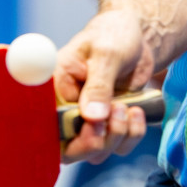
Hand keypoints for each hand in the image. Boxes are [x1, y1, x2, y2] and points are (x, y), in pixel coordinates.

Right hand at [54, 7, 155, 163]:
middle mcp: (67, 109)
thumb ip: (99, 86)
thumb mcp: (106, 54)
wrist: (138, 35)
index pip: (47, 126)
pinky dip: (132, 134)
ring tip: (128, 107)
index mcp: (55, 88)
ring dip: (117, 136)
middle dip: (96, 141)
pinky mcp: (109, 124)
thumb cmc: (114, 34)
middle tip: (116, 115)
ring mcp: (89, 120)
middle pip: (69, 150)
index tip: (94, 124)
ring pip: (96, 152)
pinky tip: (137, 112)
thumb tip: (92, 118)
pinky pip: (118, 145)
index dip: (68, 136)